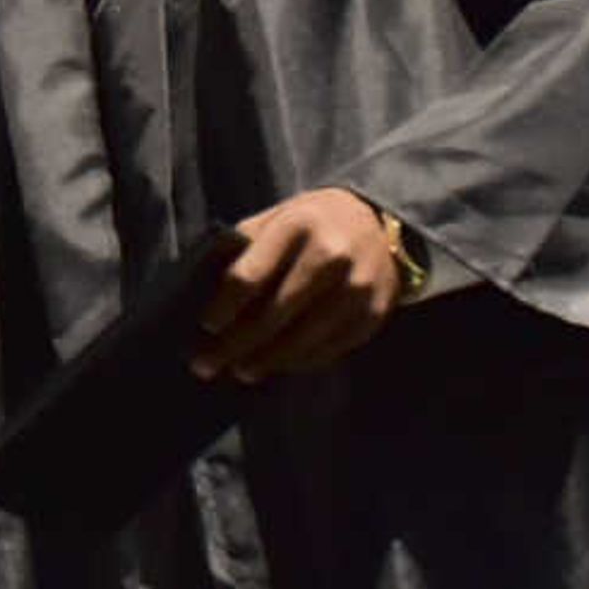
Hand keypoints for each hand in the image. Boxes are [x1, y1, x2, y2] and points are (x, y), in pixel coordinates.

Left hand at [195, 188, 405, 383]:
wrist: (383, 223)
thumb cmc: (316, 221)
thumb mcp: (279, 216)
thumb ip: (245, 244)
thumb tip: (205, 286)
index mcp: (298, 226)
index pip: (250, 276)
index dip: (223, 307)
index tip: (206, 326)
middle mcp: (330, 256)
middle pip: (273, 315)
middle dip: (235, 344)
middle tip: (206, 365)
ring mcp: (356, 288)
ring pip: (302, 338)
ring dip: (266, 361)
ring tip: (241, 372)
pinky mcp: (372, 313)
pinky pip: (329, 348)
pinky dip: (300, 361)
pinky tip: (279, 365)